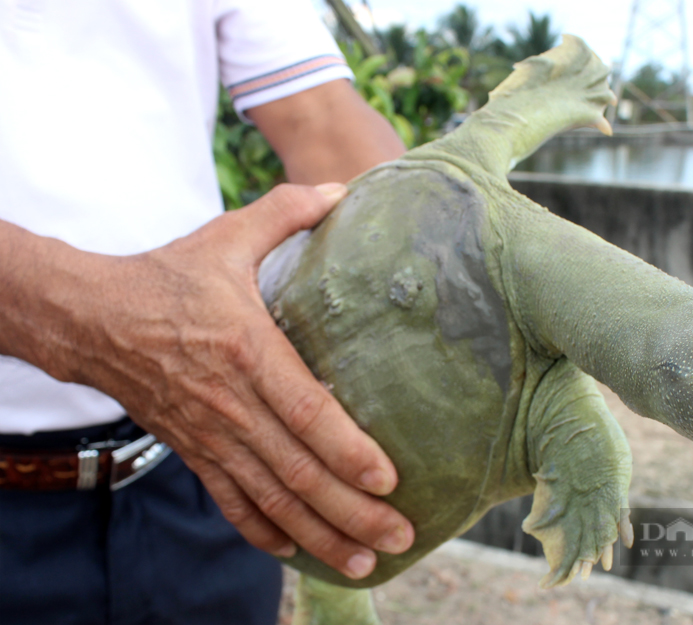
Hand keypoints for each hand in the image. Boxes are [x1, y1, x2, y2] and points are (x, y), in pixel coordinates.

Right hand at [53, 183, 413, 578]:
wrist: (92, 317)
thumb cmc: (168, 276)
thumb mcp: (226, 236)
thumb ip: (287, 212)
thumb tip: (345, 189)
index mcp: (246, 349)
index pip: (305, 410)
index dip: (348, 449)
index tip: (390, 480)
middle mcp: (230, 403)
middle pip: (297, 470)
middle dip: (351, 510)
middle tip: (399, 537)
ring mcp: (210, 435)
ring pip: (270, 497)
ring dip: (318, 534)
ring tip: (364, 560)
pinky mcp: (194, 451)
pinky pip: (232, 502)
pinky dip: (266, 532)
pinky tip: (299, 552)